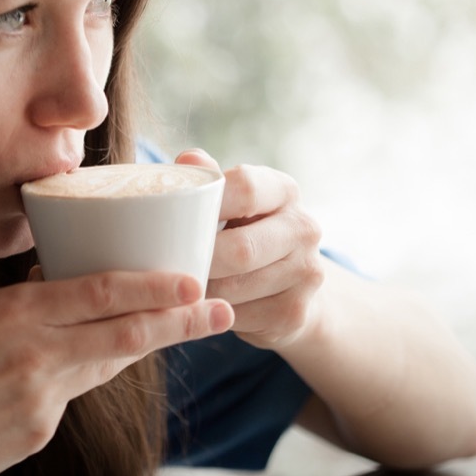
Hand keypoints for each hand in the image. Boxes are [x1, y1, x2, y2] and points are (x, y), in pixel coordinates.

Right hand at [0, 270, 233, 475]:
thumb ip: (21, 309)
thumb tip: (56, 289)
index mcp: (13, 313)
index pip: (99, 292)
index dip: (152, 286)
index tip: (190, 278)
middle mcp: (36, 352)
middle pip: (125, 333)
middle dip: (180, 320)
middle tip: (219, 308)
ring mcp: (42, 397)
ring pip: (107, 364)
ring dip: (146, 346)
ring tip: (184, 329)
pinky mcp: (40, 430)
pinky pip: (74, 395)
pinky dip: (87, 376)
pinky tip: (94, 366)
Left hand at [176, 150, 323, 350]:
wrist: (289, 284)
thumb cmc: (243, 231)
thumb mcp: (230, 202)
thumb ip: (209, 180)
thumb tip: (187, 159)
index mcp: (284, 191)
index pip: (246, 188)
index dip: (208, 204)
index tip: (178, 218)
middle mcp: (304, 228)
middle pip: (241, 248)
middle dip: (200, 259)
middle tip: (169, 263)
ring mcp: (307, 272)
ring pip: (236, 287)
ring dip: (202, 290)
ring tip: (181, 284)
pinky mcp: (296, 312)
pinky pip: (240, 316)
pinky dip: (213, 312)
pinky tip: (203, 304)